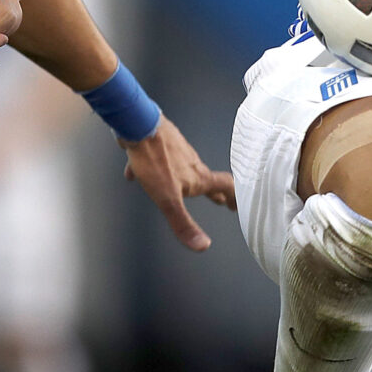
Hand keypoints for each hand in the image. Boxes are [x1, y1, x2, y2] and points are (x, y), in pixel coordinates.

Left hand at [119, 116, 235, 252]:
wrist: (138, 126)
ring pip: (184, 167)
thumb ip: (183, 223)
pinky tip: (134, 174)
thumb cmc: (154, 162)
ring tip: (180, 189)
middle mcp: (191, 162)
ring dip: (187, 179)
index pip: (224, 186)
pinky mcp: (159, 143)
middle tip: (219, 201)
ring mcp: (176, 150)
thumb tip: (203, 246)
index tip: (236, 206)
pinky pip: (159, 159)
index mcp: (198, 177)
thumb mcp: (168, 200)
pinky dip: (152, 170)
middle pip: (206, 178)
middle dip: (212, 192)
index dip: (234, 197)